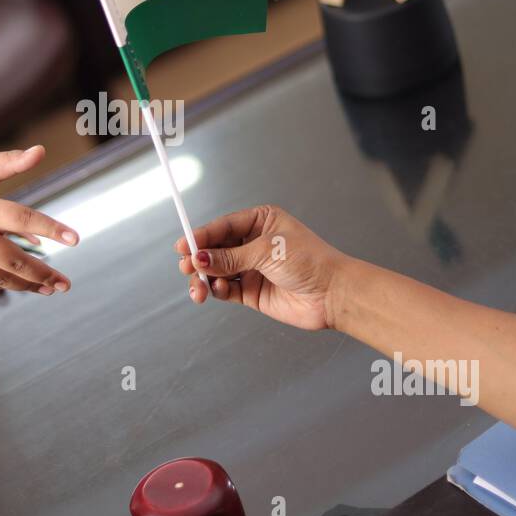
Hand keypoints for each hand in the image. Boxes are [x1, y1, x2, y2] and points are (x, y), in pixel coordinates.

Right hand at [0, 145, 77, 294]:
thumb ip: (8, 163)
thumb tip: (40, 151)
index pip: (23, 218)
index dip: (51, 229)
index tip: (75, 239)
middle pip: (15, 260)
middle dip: (45, 274)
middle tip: (66, 283)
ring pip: (0, 278)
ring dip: (27, 285)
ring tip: (48, 288)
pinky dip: (2, 284)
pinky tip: (18, 283)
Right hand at [175, 205, 345, 330]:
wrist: (332, 294)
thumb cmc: (309, 261)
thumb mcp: (267, 251)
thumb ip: (231, 257)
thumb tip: (200, 258)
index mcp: (260, 221)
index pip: (222, 226)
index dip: (201, 235)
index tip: (183, 245)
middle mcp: (253, 243)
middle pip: (215, 249)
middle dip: (199, 259)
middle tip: (187, 267)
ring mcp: (252, 268)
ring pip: (217, 271)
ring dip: (205, 278)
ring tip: (199, 288)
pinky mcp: (252, 291)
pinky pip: (226, 288)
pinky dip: (217, 290)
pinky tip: (218, 290)